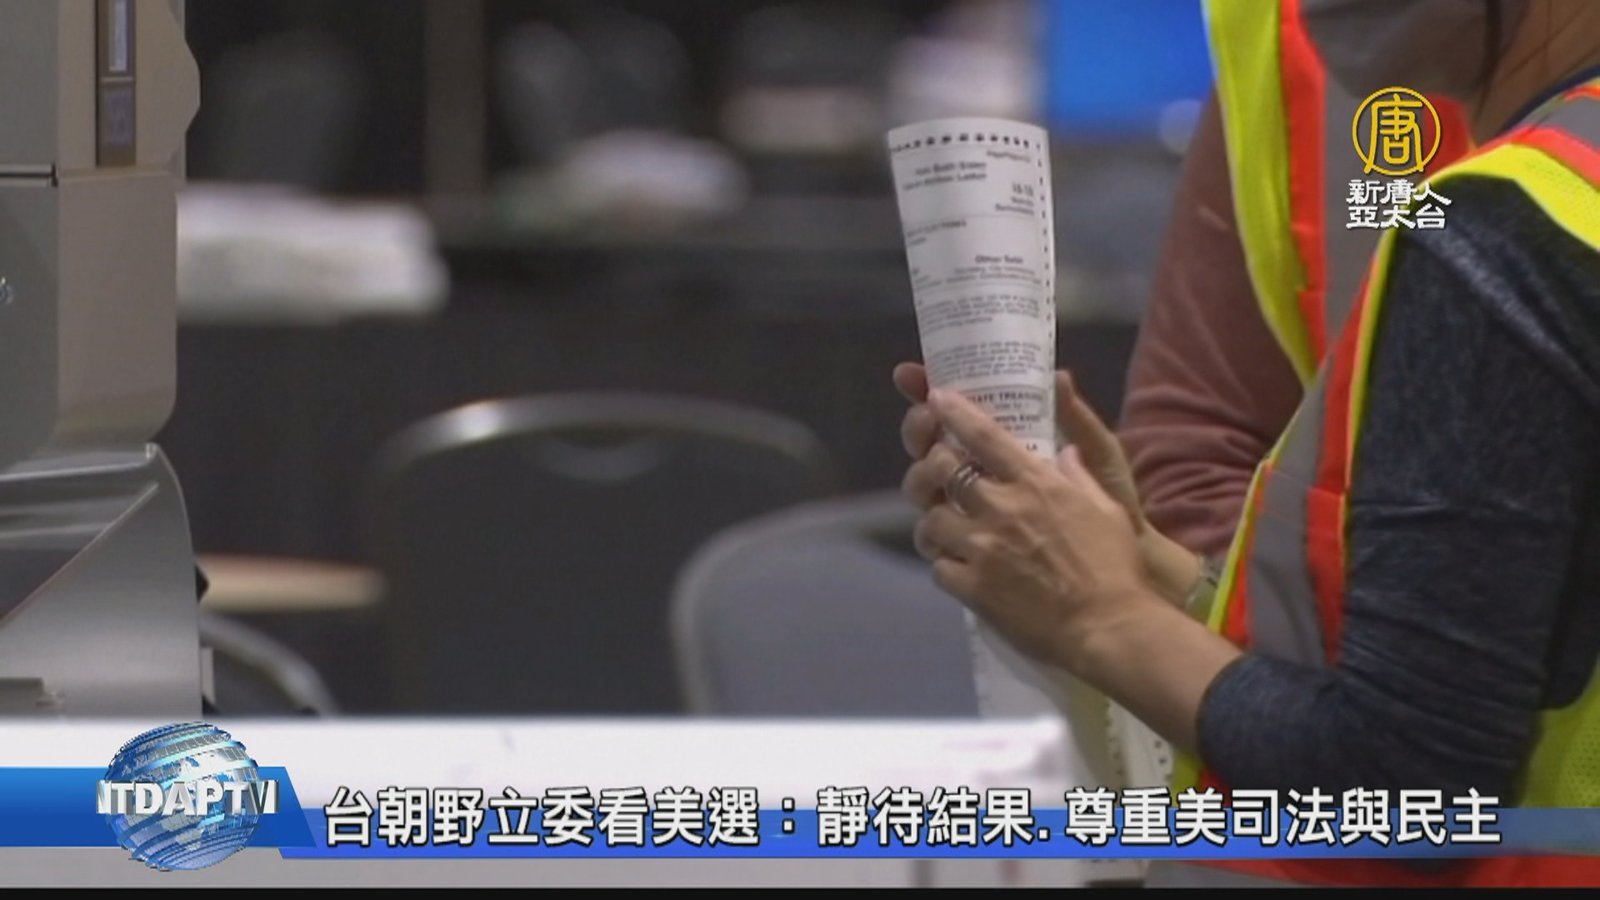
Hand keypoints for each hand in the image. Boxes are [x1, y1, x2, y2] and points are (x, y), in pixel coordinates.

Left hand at [901, 387, 1161, 673]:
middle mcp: (1001, 508)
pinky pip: (937, 568)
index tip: (936, 398)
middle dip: (931, 470)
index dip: (954, 413)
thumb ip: (1079, 477)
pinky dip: (944, 566)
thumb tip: (1064, 454)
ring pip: (931, 521)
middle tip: (937, 480)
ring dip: (934, 524)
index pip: (983, 436)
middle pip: (942, 471)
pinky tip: (957, 569)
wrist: (1109, 626)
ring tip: (944, 532)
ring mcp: (983, 548)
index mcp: (1035, 483)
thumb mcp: (1106, 509)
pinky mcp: (972, 588)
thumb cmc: (1116, 566)